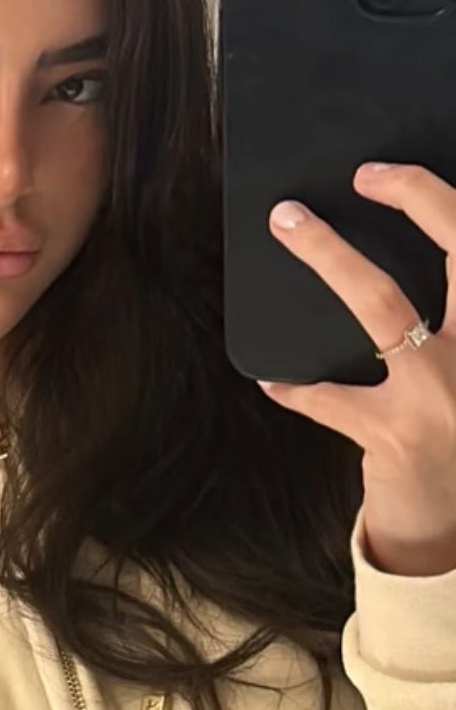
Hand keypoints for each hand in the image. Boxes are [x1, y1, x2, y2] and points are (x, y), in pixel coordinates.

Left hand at [258, 162, 455, 575]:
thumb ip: (444, 326)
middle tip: (362, 173)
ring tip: (288, 227)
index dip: (437, 197)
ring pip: (384, 306)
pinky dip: (296, 385)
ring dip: (331, 258)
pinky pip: (331, 397)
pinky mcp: (396, 436)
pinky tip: (272, 377)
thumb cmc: (451, 441)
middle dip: (414, 196)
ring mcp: (442, 395)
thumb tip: (396, 253)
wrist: (451, 535)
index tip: (387, 174)